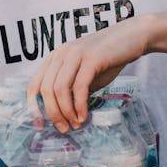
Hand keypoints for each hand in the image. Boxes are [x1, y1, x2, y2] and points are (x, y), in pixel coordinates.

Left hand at [26, 16, 153, 131]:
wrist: (133, 37)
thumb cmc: (108, 58)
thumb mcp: (85, 75)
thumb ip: (72, 90)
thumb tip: (63, 116)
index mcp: (55, 57)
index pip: (34, 85)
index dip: (33, 107)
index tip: (41, 125)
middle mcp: (61, 54)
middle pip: (46, 89)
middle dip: (53, 114)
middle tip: (63, 129)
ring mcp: (75, 54)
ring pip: (60, 89)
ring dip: (65, 112)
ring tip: (75, 124)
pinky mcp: (92, 58)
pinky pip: (79, 87)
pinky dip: (79, 105)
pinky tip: (84, 116)